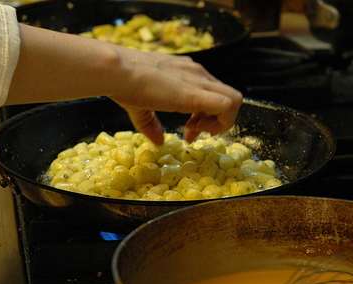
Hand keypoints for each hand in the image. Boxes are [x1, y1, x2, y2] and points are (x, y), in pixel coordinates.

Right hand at [108, 45, 241, 144]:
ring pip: (234, 99)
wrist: (118, 72)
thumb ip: (151, 125)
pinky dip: (221, 123)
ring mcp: (200, 80)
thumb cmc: (123, 84)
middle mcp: (197, 73)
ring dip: (221, 121)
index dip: (204, 116)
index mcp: (186, 73)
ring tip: (195, 131)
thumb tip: (158, 142)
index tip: (187, 131)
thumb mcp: (139, 107)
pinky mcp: (197, 93)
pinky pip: (229, 105)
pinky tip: (198, 130)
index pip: (211, 93)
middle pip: (227, 96)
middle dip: (215, 120)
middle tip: (193, 133)